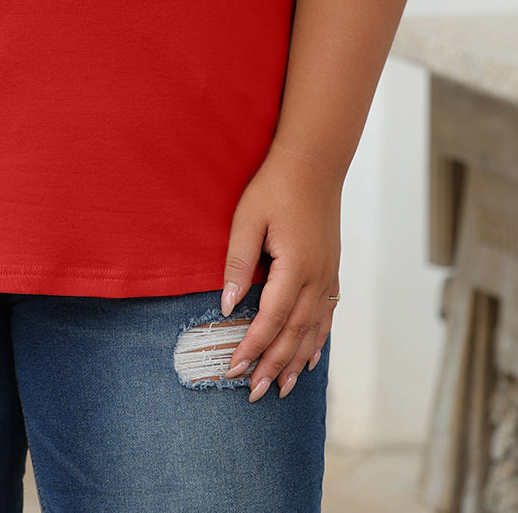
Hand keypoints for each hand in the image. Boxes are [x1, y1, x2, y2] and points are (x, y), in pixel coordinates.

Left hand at [219, 145, 341, 402]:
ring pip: (312, 330)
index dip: (252, 348)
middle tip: (254, 394)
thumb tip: (226, 306)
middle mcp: (316, 278)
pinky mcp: (331, 270)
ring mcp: (328, 276)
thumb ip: (237, 263)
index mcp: (295, 268)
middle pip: (293, 334)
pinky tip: (309, 358)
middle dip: (272, 365)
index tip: (233, 370)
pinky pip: (326, 315)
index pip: (270, 320)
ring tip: (280, 388)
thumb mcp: (247, 219)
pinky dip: (317, 340)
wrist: (314, 163)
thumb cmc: (274, 187)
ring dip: (295, 361)